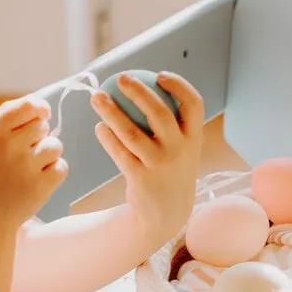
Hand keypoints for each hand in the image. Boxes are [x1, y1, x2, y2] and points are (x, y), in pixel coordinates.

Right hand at [0, 96, 66, 232]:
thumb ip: (11, 119)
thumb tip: (43, 109)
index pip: (28, 105)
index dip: (40, 108)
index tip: (43, 114)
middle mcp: (9, 145)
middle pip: (43, 126)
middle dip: (38, 138)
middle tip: (21, 156)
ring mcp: (26, 165)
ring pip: (55, 145)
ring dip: (48, 156)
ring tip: (29, 169)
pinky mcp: (42, 185)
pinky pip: (62, 166)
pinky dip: (53, 174)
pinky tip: (36, 181)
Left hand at [92, 73, 203, 246]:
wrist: (166, 215)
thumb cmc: (170, 172)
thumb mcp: (183, 150)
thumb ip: (173, 125)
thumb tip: (146, 88)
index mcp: (194, 139)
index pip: (194, 104)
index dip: (179, 86)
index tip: (159, 75)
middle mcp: (180, 151)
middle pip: (160, 113)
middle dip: (138, 91)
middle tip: (120, 79)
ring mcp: (160, 165)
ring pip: (132, 132)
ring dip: (112, 112)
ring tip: (97, 98)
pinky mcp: (141, 179)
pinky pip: (120, 153)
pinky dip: (107, 138)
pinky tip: (99, 127)